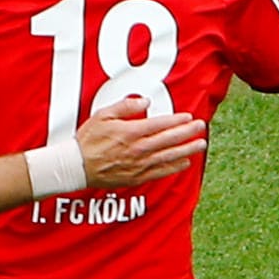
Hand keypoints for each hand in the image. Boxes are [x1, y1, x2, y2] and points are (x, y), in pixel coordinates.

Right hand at [75, 97, 206, 189]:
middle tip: (202, 127)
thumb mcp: (102, 115)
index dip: (176, 120)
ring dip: (187, 150)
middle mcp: (138, 149)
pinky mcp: (137, 177)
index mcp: (130, 132)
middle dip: (188, 133)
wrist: (76, 166)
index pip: (160, 125)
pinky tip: (185, 162)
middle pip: (169, 140)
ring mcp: (139, 164)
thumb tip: (145, 101)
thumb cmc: (88, 139)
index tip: (189, 117)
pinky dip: (174, 167)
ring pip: (169, 156)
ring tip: (201, 144)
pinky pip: (161, 172)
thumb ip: (125, 107)